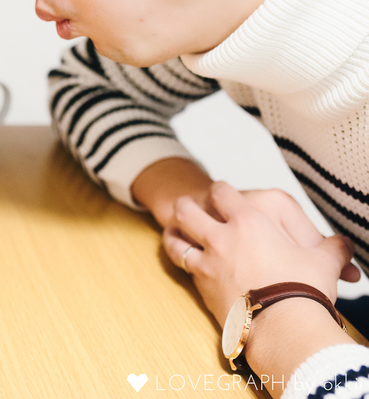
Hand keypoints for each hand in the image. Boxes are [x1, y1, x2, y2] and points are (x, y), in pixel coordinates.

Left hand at [163, 182, 354, 393]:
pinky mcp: (201, 284)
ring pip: (176, 237)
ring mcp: (208, 259)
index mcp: (250, 220)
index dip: (221, 190)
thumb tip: (343, 245)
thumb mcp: (324, 261)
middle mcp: (222, 236)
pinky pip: (182, 265)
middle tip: (184, 205)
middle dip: (185, 205)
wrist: (283, 326)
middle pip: (187, 210)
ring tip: (172, 230)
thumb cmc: (304, 288)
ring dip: (173, 232)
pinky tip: (182, 260)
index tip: (220, 191)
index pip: (224, 193)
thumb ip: (332, 248)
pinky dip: (178, 259)